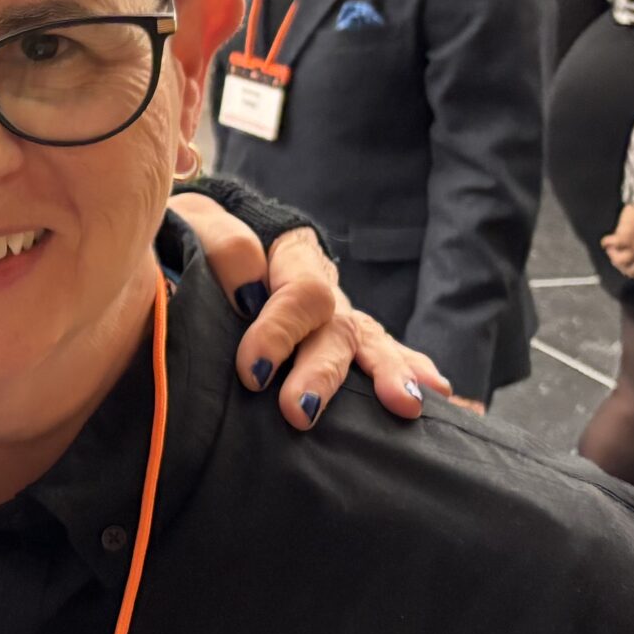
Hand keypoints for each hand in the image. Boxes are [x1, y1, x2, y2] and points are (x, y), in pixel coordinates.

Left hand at [166, 195, 451, 426]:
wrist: (196, 236)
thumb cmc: (191, 234)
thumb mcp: (194, 223)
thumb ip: (221, 243)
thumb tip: (248, 289)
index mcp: (288, 254)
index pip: (299, 292)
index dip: (279, 331)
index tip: (251, 371)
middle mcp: (322, 286)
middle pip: (335, 328)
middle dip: (321, 372)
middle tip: (299, 411)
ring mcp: (337, 314)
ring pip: (366, 342)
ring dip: (388, 373)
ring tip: (404, 405)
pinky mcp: (342, 337)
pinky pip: (385, 350)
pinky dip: (413, 369)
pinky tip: (442, 395)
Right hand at [604, 205, 633, 281]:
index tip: (629, 269)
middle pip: (632, 271)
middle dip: (622, 266)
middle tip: (616, 259)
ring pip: (619, 260)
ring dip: (613, 254)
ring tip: (611, 248)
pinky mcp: (625, 240)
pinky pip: (610, 244)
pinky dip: (607, 242)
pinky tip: (606, 240)